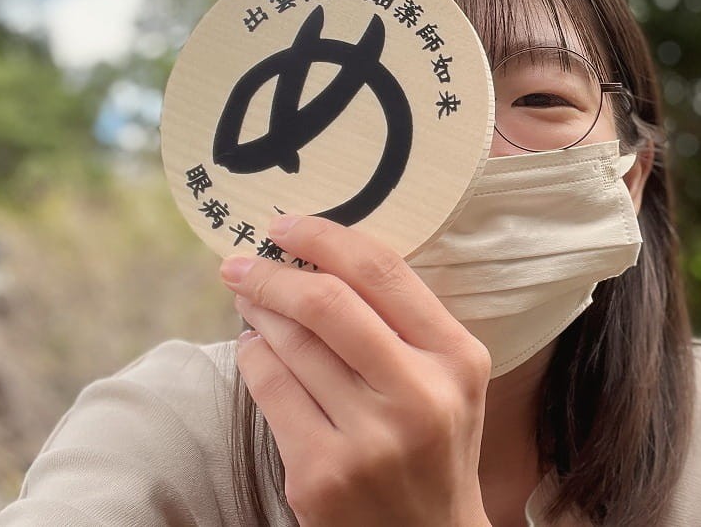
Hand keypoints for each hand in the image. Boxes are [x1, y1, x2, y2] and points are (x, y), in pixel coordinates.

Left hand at [220, 215, 492, 526]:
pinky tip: (254, 350)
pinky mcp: (321, 475)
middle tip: (243, 263)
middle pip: (328, 303)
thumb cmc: (433, 444)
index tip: (287, 225)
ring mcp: (369, 439)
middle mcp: (419, 395)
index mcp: (457, 358)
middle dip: (274, 273)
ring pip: (289, 344)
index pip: (384, 272)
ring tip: (247, 300)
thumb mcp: (448, 379)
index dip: (326, 237)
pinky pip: (268, 389)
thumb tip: (321, 256)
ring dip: (257, 312)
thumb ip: (403, 322)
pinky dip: (253, 357)